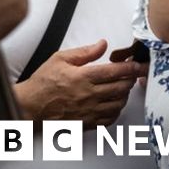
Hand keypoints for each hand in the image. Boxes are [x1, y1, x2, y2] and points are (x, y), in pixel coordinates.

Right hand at [15, 40, 148, 125]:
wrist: (28, 107)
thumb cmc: (42, 83)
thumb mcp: (60, 59)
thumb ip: (85, 52)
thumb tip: (103, 44)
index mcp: (83, 77)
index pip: (116, 71)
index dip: (132, 67)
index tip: (139, 65)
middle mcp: (89, 95)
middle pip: (122, 87)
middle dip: (131, 79)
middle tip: (131, 74)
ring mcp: (88, 111)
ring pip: (119, 104)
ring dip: (124, 95)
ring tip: (121, 88)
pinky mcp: (86, 123)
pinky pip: (109, 119)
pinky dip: (116, 111)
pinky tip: (112, 103)